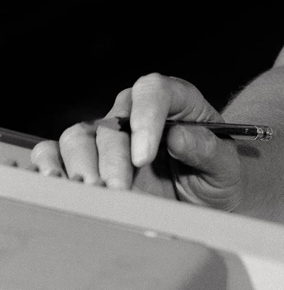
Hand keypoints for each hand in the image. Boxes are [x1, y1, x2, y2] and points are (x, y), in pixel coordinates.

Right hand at [29, 73, 245, 209]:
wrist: (204, 198)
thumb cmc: (217, 175)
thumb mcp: (226, 166)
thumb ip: (208, 150)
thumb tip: (178, 136)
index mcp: (175, 101)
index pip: (153, 91)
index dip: (146, 119)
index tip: (144, 157)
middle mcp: (135, 112)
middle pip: (112, 124)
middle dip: (113, 160)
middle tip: (118, 191)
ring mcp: (107, 133)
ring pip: (78, 136)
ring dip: (80, 167)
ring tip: (92, 196)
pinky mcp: (86, 157)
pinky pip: (55, 152)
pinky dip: (50, 166)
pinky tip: (58, 186)